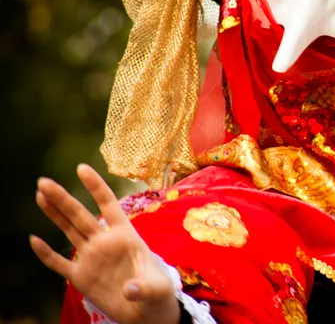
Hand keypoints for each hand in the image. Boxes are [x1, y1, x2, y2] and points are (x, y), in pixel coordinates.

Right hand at [30, 164, 179, 323]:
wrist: (146, 311)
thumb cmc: (157, 292)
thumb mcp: (157, 289)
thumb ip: (144, 287)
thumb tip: (129, 290)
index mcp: (126, 235)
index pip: (109, 205)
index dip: (96, 187)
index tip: (81, 167)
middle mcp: (105, 241)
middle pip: (81, 215)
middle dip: (63, 198)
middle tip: (43, 181)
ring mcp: (92, 258)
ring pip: (69, 230)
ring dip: (54, 214)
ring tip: (40, 194)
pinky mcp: (82, 277)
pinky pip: (60, 263)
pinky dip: (47, 253)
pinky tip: (34, 240)